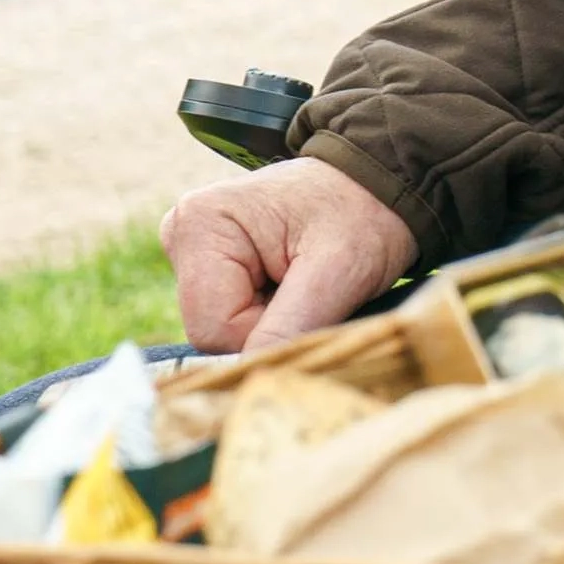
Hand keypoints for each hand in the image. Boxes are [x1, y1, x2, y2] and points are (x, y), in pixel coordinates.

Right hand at [165, 157, 415, 354]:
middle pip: (210, 332)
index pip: (212, 330)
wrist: (381, 186)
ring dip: (270, 320)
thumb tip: (245, 377)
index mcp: (200, 223)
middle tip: (311, 289)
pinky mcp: (208, 260)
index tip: (311, 299)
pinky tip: (292, 281)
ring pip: (221, 328)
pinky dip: (267, 311)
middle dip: (268, 326)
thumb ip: (288, 328)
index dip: (265, 333)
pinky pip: (229, 315)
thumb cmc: (364, 215)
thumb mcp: (338, 272)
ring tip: (305, 280)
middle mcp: (182, 231)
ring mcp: (192, 246)